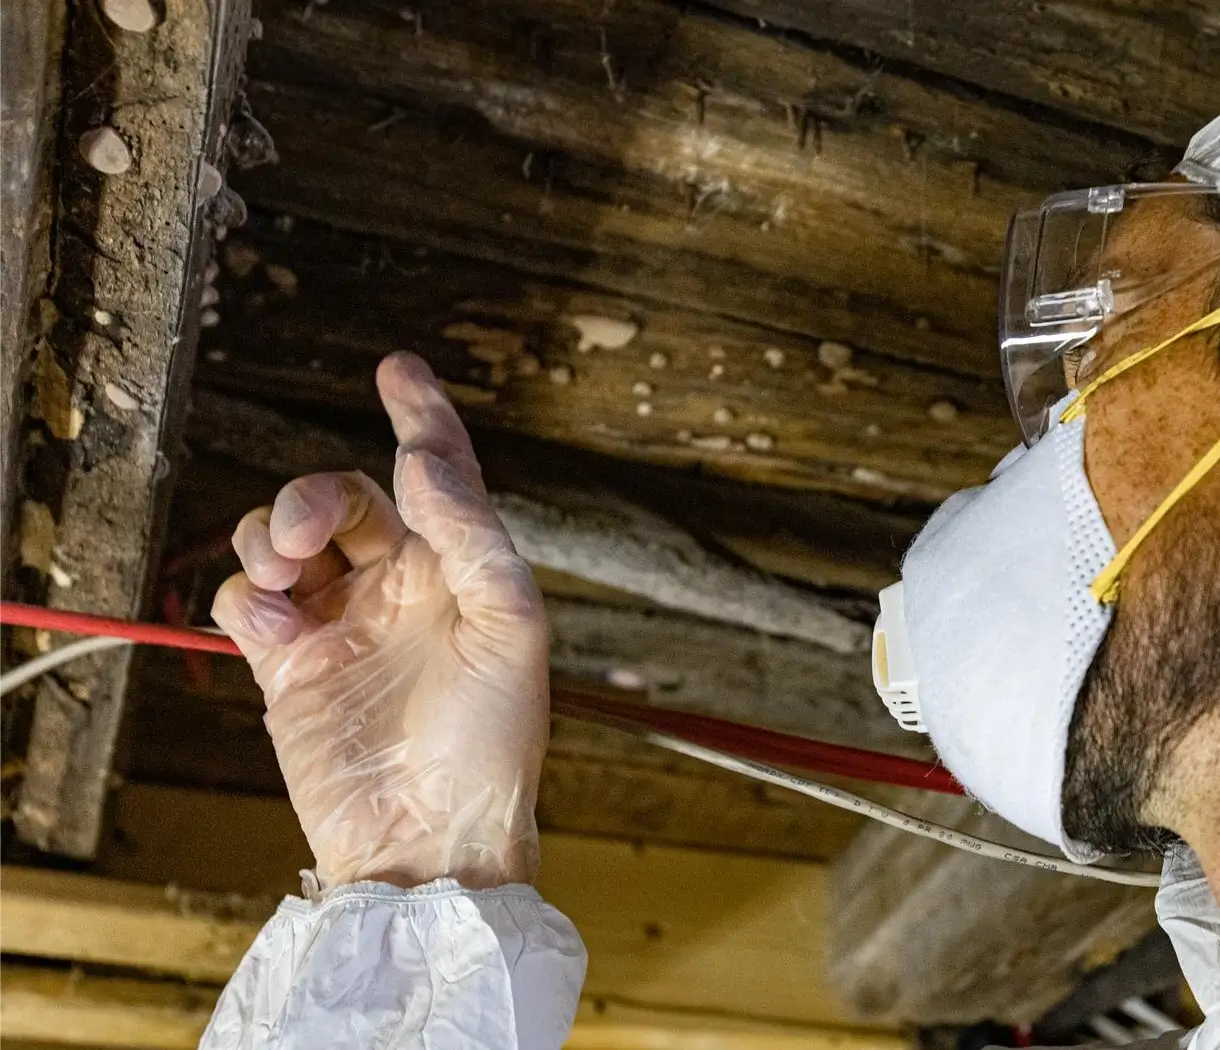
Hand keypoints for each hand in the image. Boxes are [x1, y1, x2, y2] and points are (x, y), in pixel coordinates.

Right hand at [213, 353, 548, 890]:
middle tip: (305, 532)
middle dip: (311, 495)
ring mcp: (339, 625)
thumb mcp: (512, 629)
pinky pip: (245, 601)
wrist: (429, 837)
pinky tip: (273, 630)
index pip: (438, 474)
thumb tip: (423, 460)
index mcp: (460, 570)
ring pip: (281, 540)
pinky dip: (245, 598)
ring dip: (269, 536)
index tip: (398, 368)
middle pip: (340, 499)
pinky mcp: (287, 668)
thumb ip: (472, 536)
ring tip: (284, 574)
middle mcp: (398, 588)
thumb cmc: (493, 742)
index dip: (422, 416)